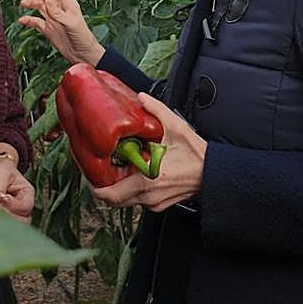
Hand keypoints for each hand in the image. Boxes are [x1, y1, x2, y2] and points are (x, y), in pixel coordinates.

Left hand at [0, 158, 34, 222]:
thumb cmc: (3, 171)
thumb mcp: (1, 174)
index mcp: (27, 194)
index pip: (25, 206)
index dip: (12, 205)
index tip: (1, 197)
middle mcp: (23, 207)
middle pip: (23, 221)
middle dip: (8, 216)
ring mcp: (15, 214)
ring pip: (14, 226)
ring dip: (1, 221)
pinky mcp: (5, 218)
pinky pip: (3, 225)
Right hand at [18, 0, 104, 65]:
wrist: (83, 55)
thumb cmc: (83, 38)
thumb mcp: (72, 24)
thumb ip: (59, 13)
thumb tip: (46, 2)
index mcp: (68, 4)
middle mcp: (59, 8)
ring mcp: (53, 18)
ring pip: (39, 5)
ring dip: (30, 3)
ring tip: (22, 4)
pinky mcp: (49, 29)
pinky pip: (36, 21)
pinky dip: (28, 20)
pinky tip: (22, 21)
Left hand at [92, 93, 206, 212]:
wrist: (215, 175)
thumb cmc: (198, 157)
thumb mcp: (176, 128)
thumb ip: (156, 111)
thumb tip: (141, 98)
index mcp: (147, 180)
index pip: (109, 194)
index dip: (92, 185)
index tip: (87, 171)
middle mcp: (148, 196)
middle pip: (112, 200)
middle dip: (101, 185)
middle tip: (95, 169)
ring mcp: (154, 203)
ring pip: (125, 200)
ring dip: (116, 186)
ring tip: (114, 168)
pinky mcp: (159, 204)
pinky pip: (137, 200)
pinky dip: (130, 188)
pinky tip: (132, 172)